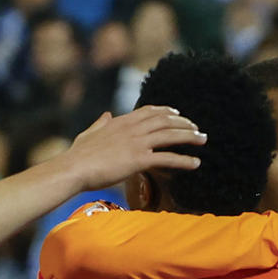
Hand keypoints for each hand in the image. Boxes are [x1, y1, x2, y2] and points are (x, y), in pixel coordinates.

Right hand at [65, 106, 206, 190]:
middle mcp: (133, 128)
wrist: (74, 168)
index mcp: (121, 121)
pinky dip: (184, 160)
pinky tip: (196, 163)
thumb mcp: (88, 134)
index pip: (149, 111)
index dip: (166, 111)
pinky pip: (167, 158)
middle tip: (197, 128)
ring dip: (190, 136)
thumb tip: (106, 115)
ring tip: (203, 140)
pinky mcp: (139, 160)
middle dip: (184, 122)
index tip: (177, 113)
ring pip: (171, 135)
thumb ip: (100, 124)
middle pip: (165, 120)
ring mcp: (137, 143)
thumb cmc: (78, 155)